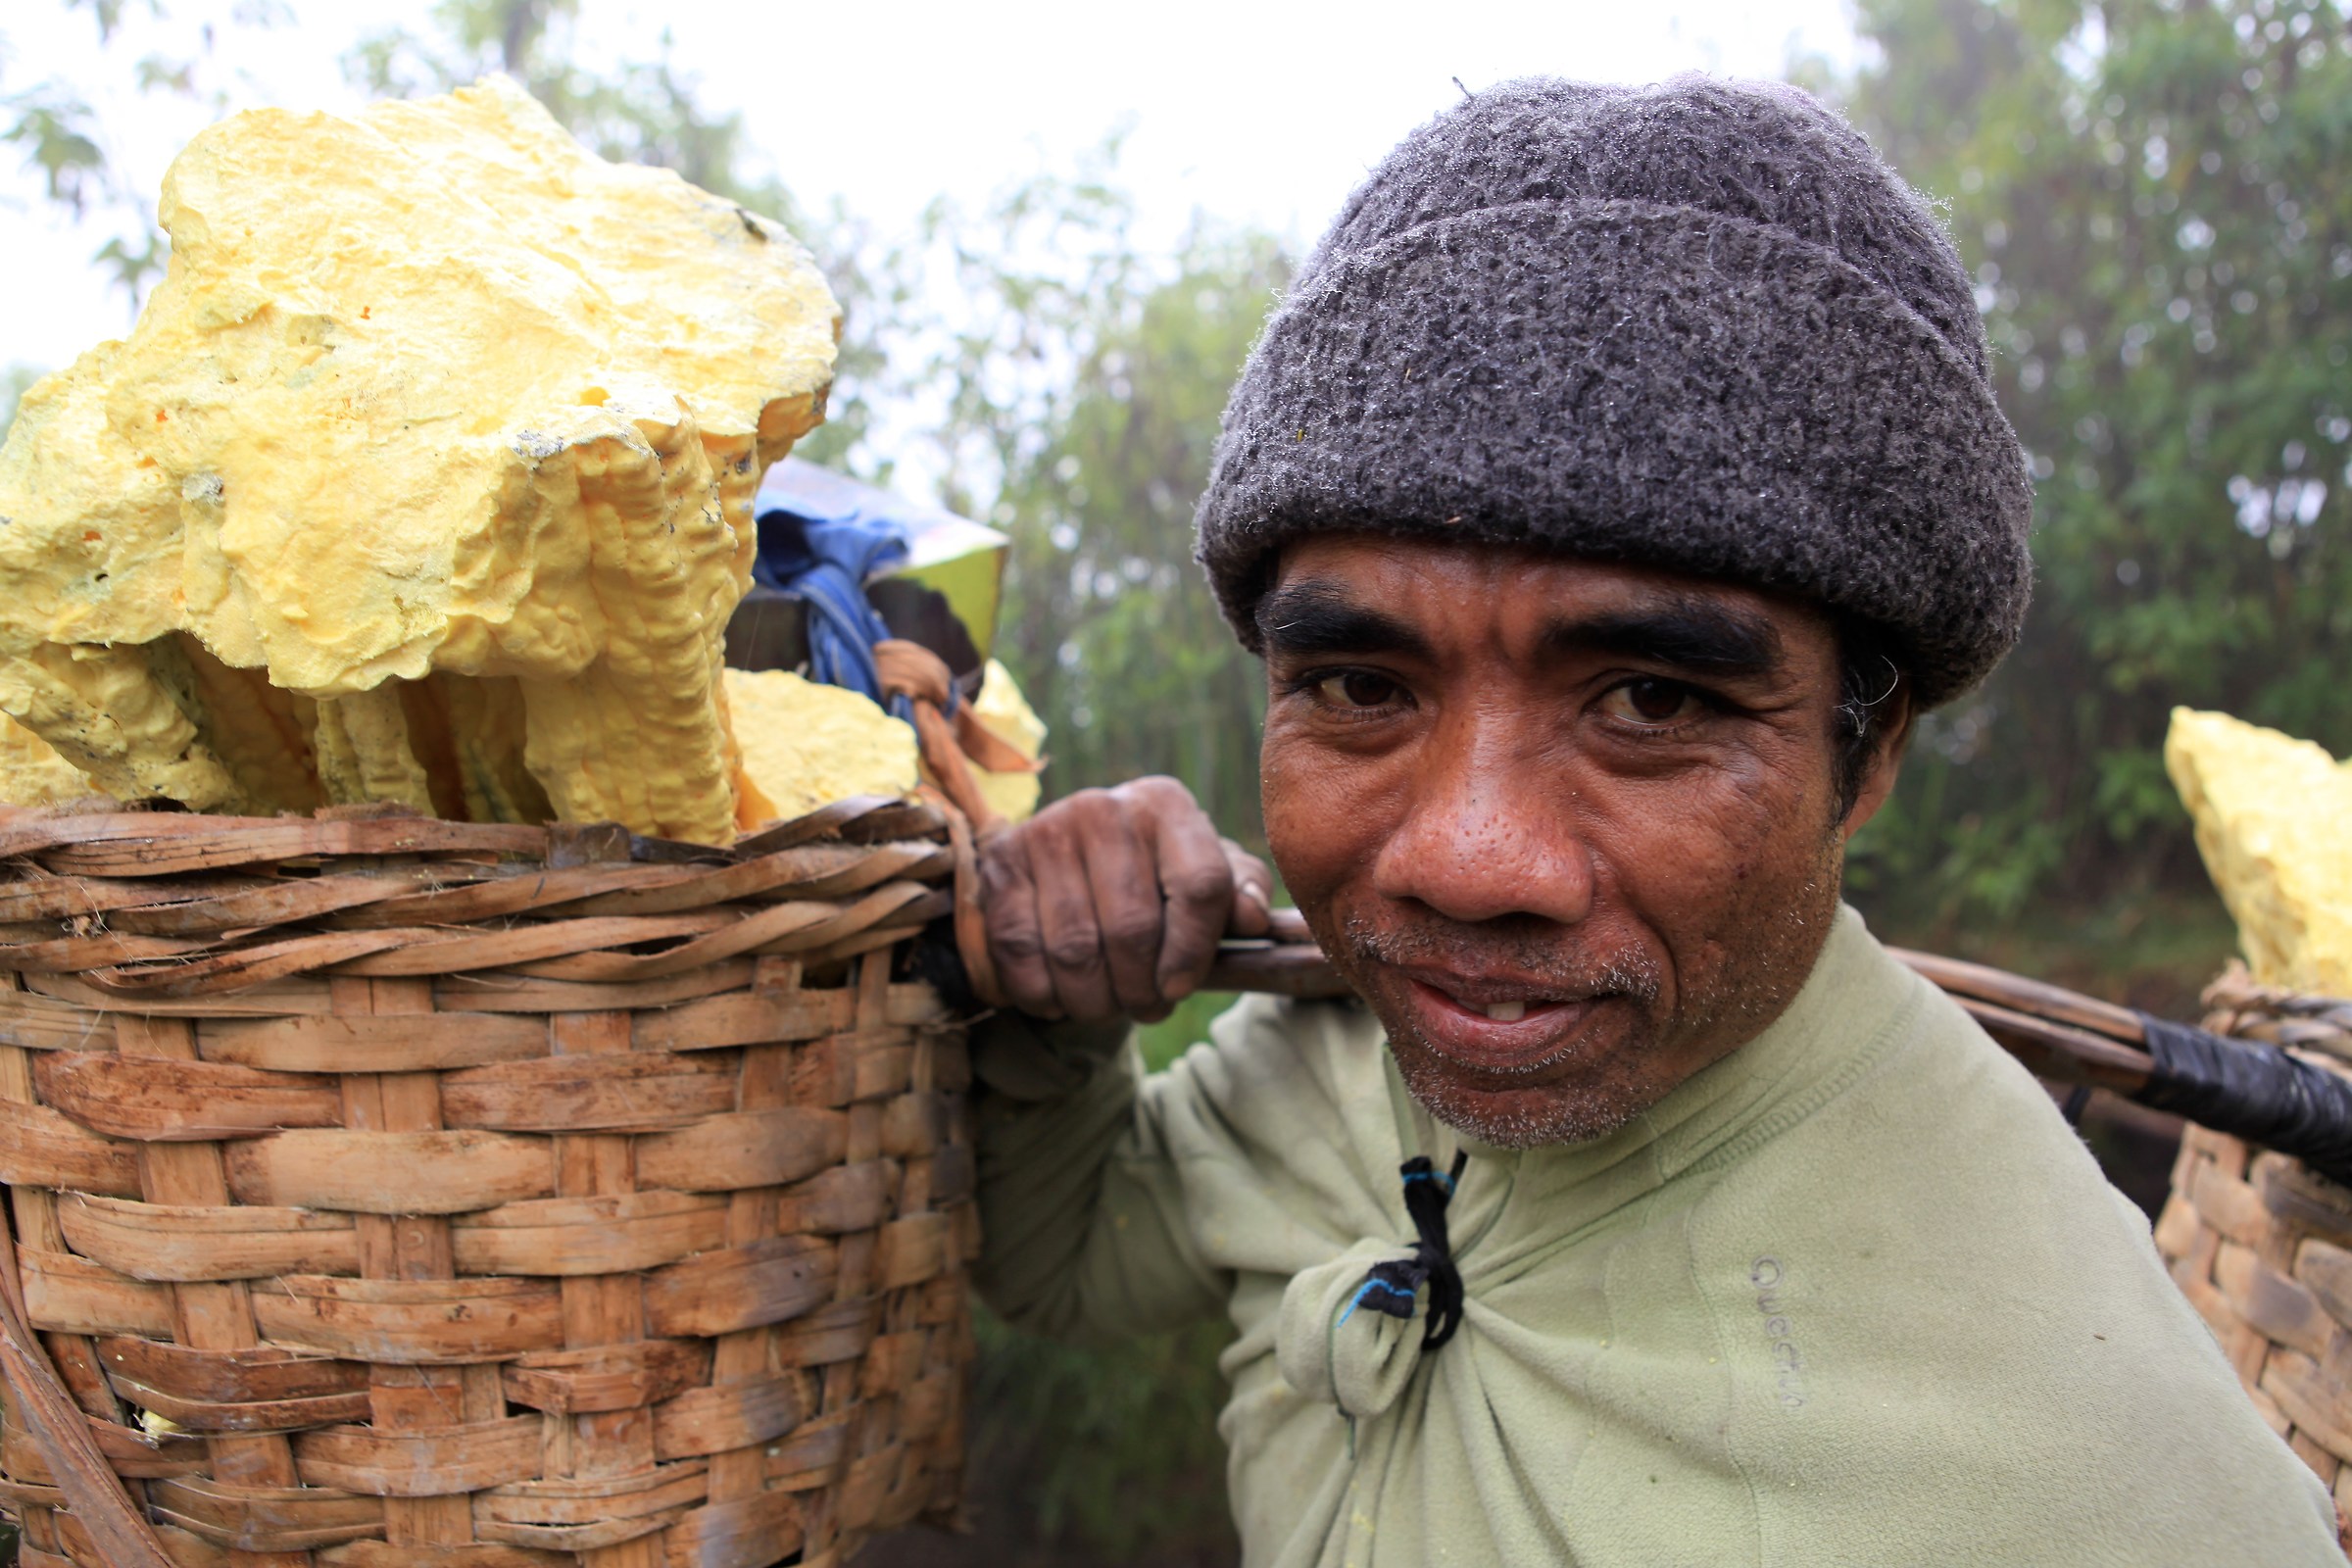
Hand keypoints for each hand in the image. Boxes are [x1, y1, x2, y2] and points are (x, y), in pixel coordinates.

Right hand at [978, 775, 1272, 1023]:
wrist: (1074, 857)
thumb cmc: (1156, 875)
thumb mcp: (1209, 876)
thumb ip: (1243, 893)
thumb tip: (1252, 917)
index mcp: (1167, 805)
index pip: (1200, 885)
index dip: (1194, 951)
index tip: (1181, 988)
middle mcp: (1104, 808)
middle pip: (1133, 928)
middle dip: (1141, 989)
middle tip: (1145, 1008)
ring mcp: (1046, 831)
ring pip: (1075, 949)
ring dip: (1094, 1000)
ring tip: (1107, 1006)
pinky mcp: (1000, 863)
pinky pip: (1020, 952)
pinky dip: (1042, 993)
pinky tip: (1060, 998)